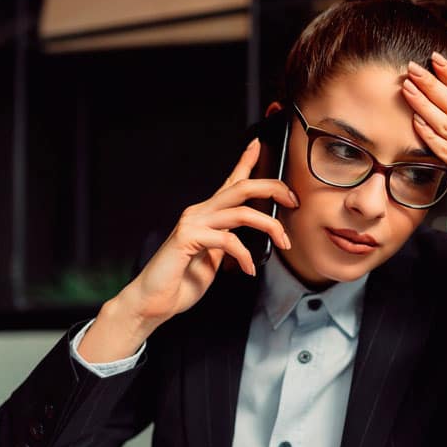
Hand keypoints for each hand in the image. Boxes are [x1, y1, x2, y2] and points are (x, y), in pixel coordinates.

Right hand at [78, 140, 297, 362]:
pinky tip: (248, 270)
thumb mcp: (213, 258)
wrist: (153, 301)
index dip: (246, 161)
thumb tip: (248, 241)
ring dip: (269, 225)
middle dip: (272, 188)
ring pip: (241, 211)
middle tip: (293, 200)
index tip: (259, 144)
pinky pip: (228, 240)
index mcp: (207, 215)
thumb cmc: (180, 281)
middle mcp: (199, 213)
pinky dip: (244, 256)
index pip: (230, 182)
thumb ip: (227, 243)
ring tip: (282, 242)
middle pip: (241, 188)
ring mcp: (192, 223)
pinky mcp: (187, 238)